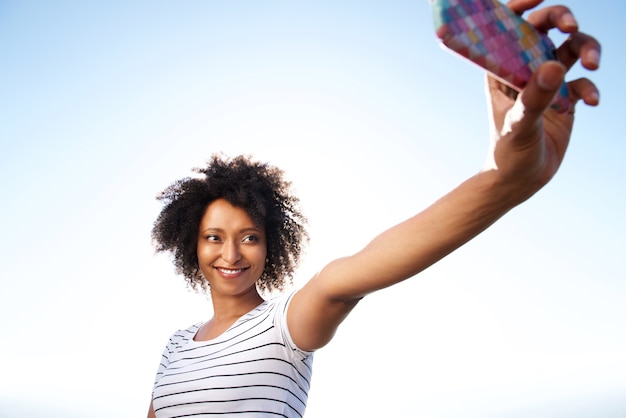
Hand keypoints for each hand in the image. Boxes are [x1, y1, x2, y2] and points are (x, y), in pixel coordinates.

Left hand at [484, 0, 600, 201]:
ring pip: (570, 49)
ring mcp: (546, 82)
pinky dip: (590, 88)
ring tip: (594, 63)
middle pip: (544, 29)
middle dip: (560, 18)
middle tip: (571, 24)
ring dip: (586, 48)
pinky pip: (583, 81)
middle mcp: (523, 70)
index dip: (521, 5)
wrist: (520, 181)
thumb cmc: (506, 154)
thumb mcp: (518, 126)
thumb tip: (555, 66)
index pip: (508, 28)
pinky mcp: (565, 98)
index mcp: (501, 70)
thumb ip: (535, 98)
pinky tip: (591, 103)